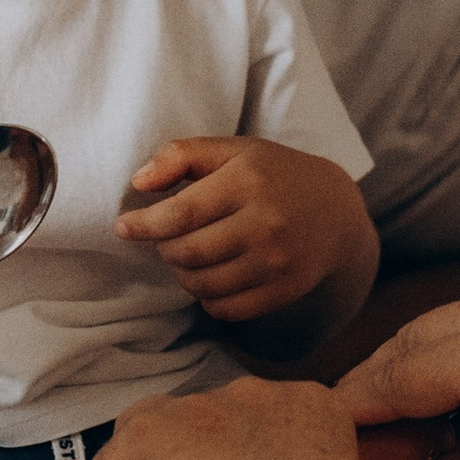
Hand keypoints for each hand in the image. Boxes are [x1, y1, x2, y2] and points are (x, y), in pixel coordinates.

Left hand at [116, 138, 370, 328]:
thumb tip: (138, 182)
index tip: (124, 227)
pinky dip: (207, 297)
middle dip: (166, 248)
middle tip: (170, 237)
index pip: (180, 213)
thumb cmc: (272, 176)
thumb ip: (180, 155)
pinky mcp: (284, 290)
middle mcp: (266, 223)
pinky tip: (213, 275)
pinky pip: (224, 309)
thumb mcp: (232, 151)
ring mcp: (277, 261)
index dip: (144, 225)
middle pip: (187, 253)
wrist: (336, 213)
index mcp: (248, 181)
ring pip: (202, 284)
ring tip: (191, 254)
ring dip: (184, 274)